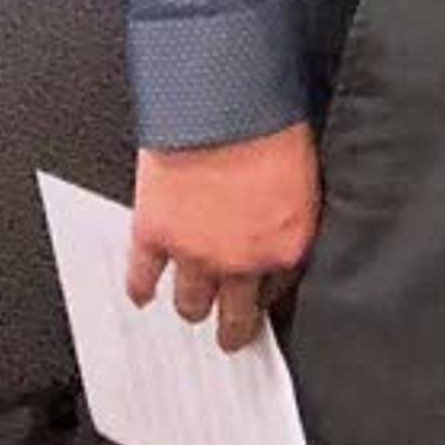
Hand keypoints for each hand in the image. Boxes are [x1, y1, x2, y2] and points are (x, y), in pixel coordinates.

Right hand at [126, 124, 319, 352]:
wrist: (225, 106)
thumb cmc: (271, 126)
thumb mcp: (304, 178)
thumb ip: (293, 212)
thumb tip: (285, 223)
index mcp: (287, 244)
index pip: (280, 291)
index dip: (269, 296)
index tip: (264, 302)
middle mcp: (242, 259)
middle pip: (236, 315)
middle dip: (234, 330)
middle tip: (232, 339)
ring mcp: (195, 253)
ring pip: (191, 304)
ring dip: (192, 308)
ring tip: (193, 313)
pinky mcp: (155, 236)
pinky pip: (143, 277)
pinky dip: (140, 288)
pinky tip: (142, 295)